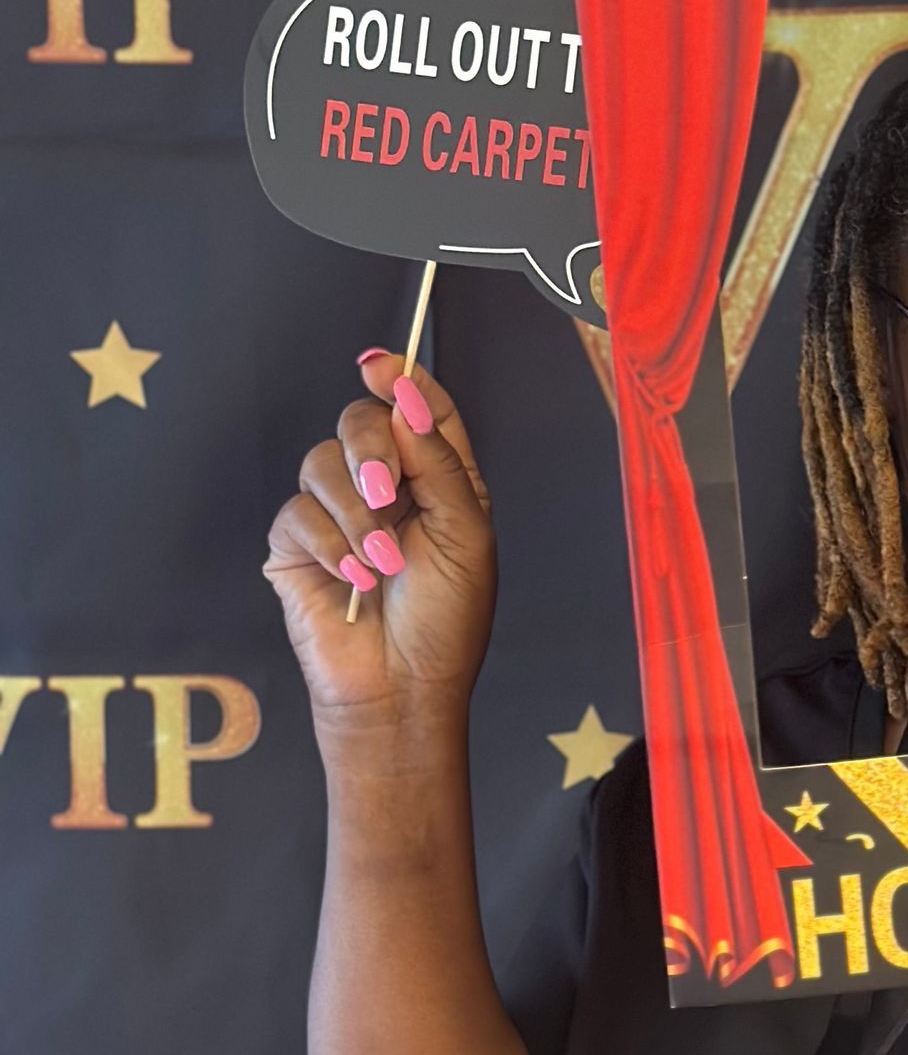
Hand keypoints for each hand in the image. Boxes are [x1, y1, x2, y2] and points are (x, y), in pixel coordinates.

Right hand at [263, 351, 497, 733]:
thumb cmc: (445, 619)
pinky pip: (296, 512)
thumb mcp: (464, 533)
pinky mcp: (296, 545)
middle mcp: (387, 488)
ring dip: (355, 513)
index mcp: (437, 479)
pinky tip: (354, 579)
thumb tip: (405, 391)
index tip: (383, 366)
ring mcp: (337, 513)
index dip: (402, 380)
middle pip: (360, 420)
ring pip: (321, 462)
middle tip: (386, 490)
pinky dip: (329, 544)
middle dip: (370, 448)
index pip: (418, 408)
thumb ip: (437, 459)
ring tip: (381, 561)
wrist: (402, 688)